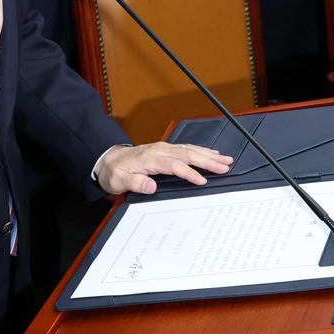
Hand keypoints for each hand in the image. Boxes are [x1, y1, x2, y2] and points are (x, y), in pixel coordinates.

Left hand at [95, 142, 233, 194]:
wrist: (108, 160)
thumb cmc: (115, 172)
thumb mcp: (119, 181)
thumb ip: (135, 183)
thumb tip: (150, 186)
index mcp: (150, 158)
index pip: (175, 165)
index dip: (189, 173)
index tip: (202, 180)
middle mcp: (159, 150)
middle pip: (187, 154)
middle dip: (207, 160)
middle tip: (225, 166)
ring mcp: (163, 148)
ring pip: (189, 149)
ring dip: (208, 154)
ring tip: (225, 159)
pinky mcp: (165, 149)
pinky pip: (186, 148)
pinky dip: (200, 150)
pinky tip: (211, 153)